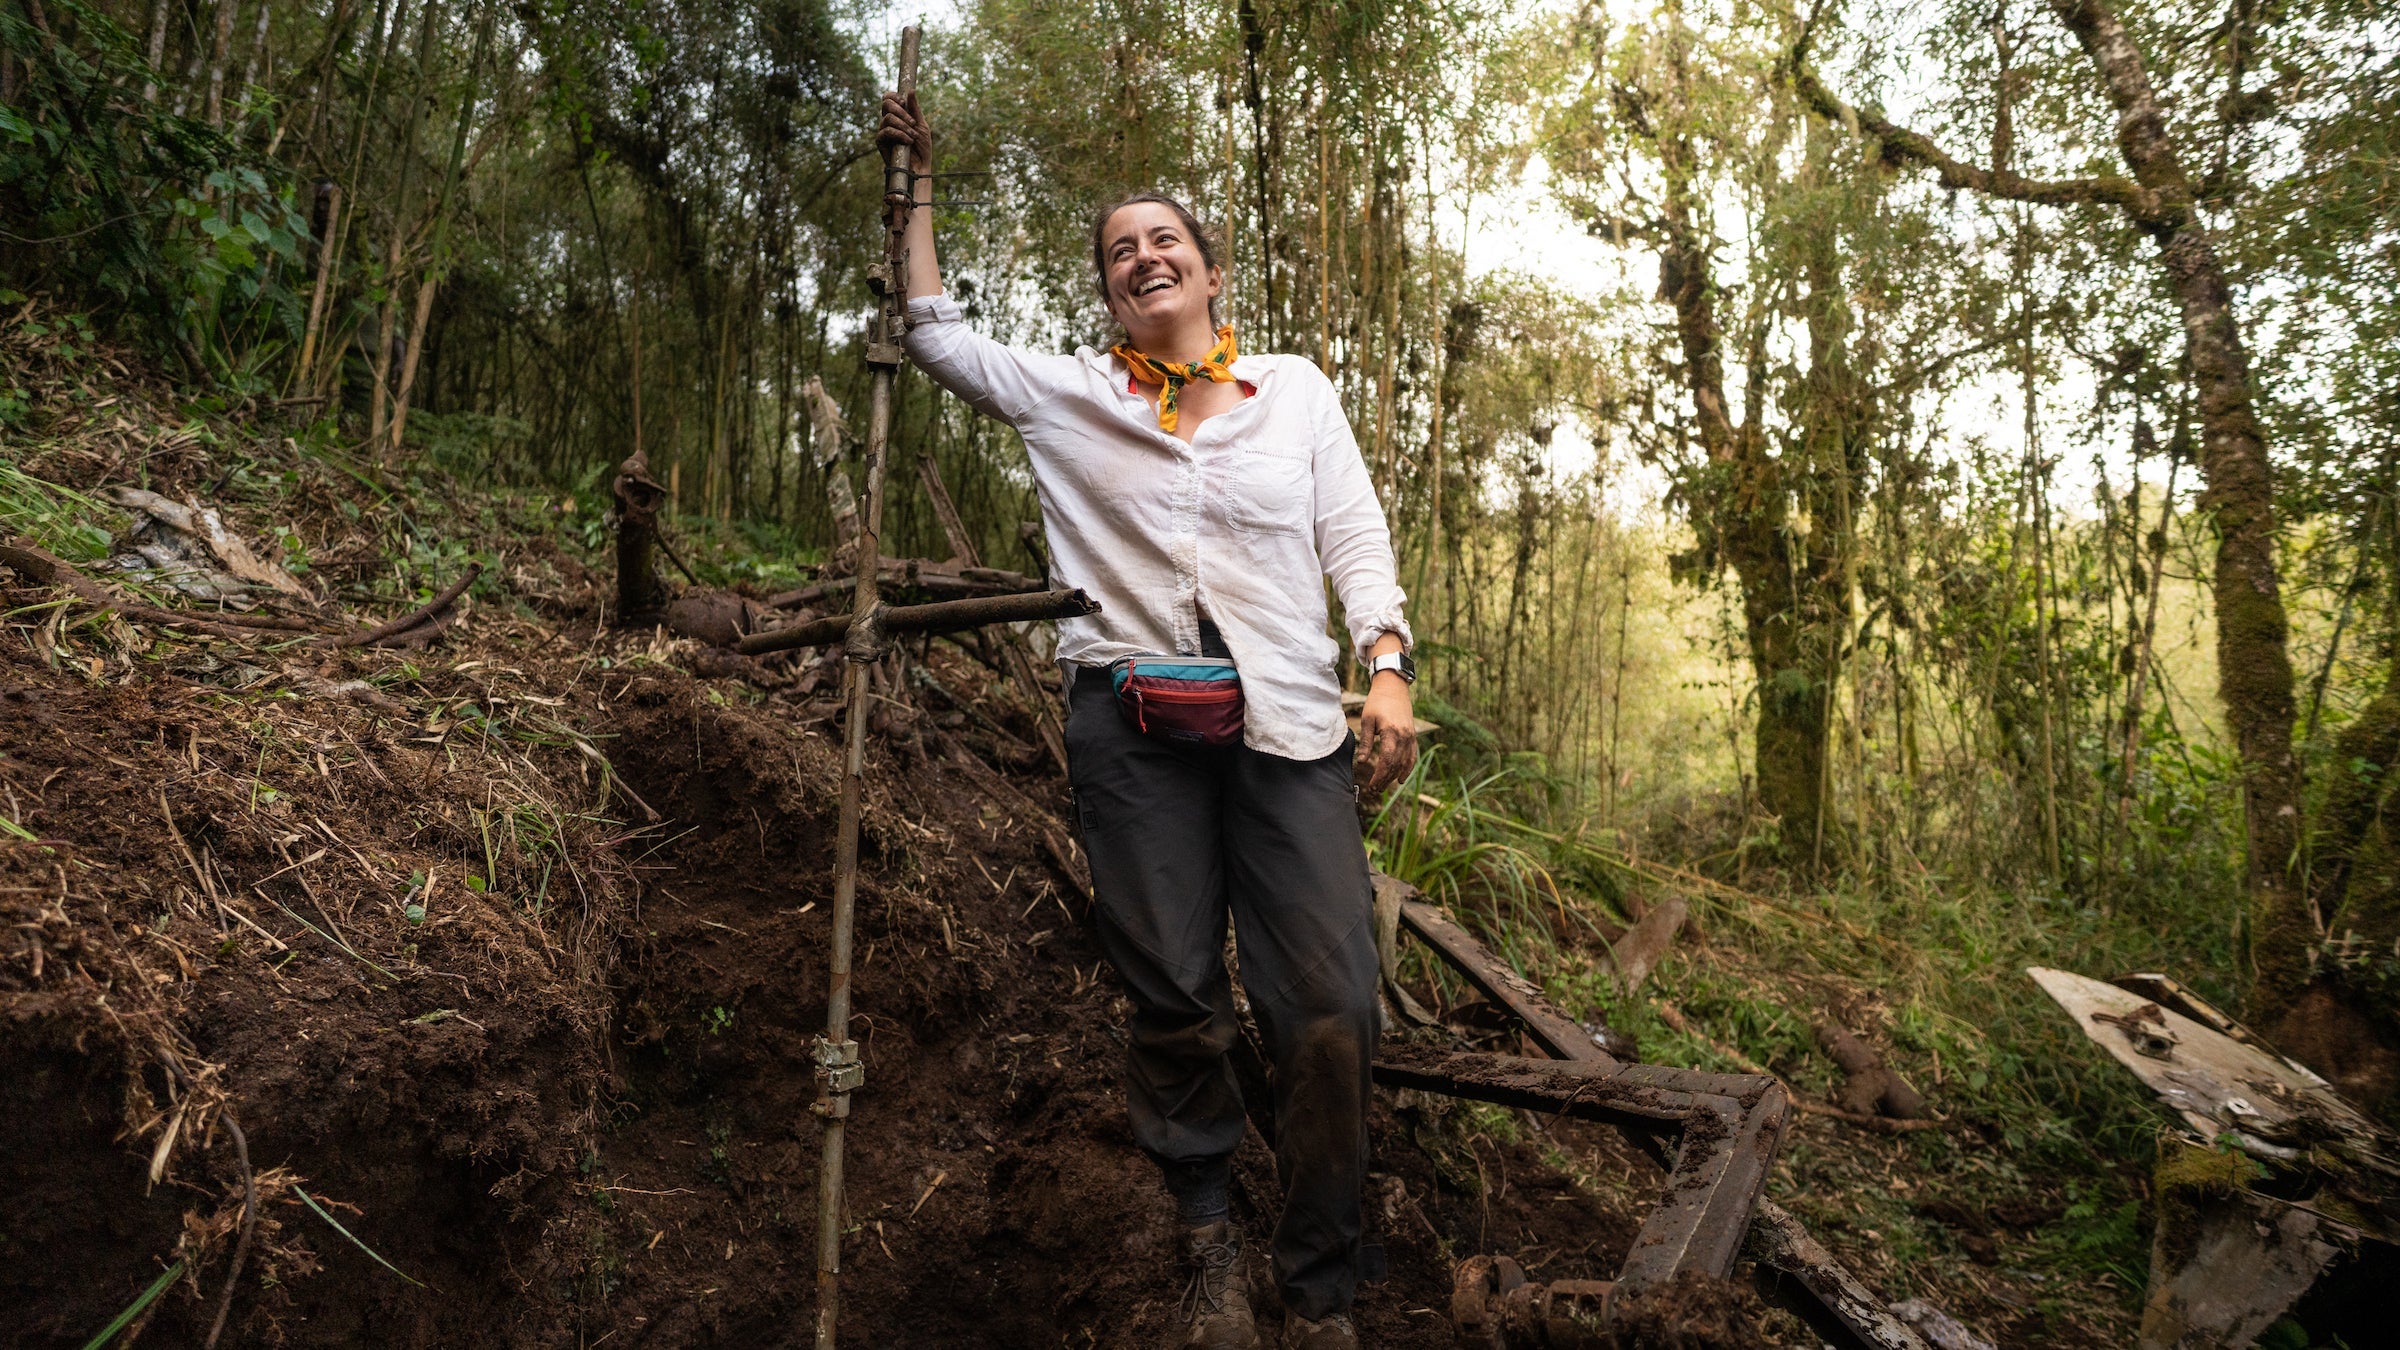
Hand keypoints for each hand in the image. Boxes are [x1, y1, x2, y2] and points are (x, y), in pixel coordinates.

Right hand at [877, 91, 931, 172]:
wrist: (920, 166)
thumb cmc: (922, 147)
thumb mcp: (921, 125)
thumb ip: (915, 109)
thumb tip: (911, 91)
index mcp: (898, 115)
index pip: (888, 98)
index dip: (894, 96)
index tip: (904, 102)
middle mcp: (888, 121)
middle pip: (886, 103)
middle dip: (901, 111)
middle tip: (913, 123)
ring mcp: (883, 130)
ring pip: (888, 117)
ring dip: (904, 125)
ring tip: (913, 136)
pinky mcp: (880, 142)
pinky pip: (886, 131)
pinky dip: (899, 134)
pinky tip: (908, 142)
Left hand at [1357, 673, 1418, 794]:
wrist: (1393, 688)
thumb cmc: (1377, 702)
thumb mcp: (1367, 721)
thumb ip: (1366, 742)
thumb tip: (1361, 762)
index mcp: (1391, 732)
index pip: (1387, 760)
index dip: (1380, 776)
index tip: (1371, 785)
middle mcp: (1404, 737)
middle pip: (1396, 765)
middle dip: (1385, 780)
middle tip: (1374, 790)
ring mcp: (1410, 737)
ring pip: (1405, 763)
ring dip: (1394, 777)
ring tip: (1383, 787)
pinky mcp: (1412, 736)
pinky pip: (1412, 756)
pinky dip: (1407, 769)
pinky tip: (1400, 779)